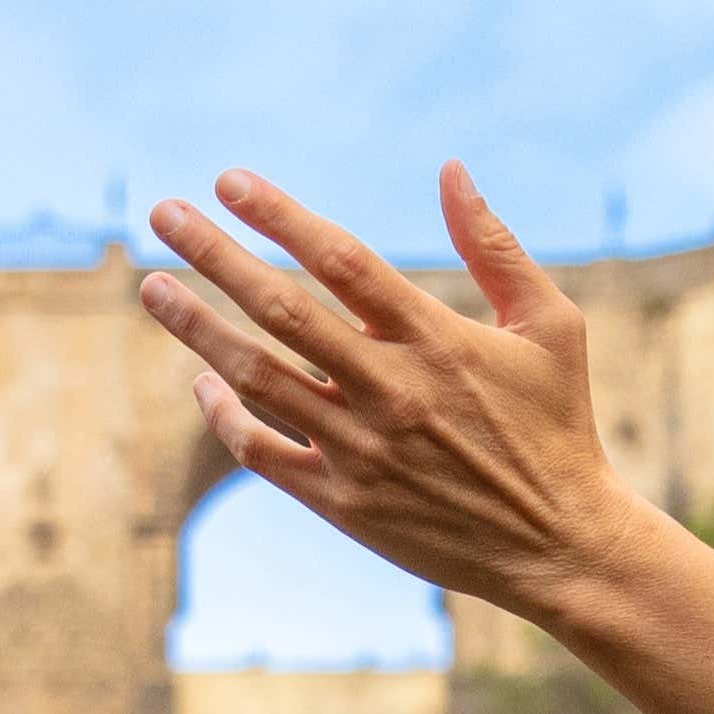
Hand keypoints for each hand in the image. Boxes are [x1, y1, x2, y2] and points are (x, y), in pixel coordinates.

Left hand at [133, 166, 652, 606]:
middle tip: (163, 214)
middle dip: (213, 255)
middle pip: (282, 308)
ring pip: (257, 376)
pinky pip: (262, 451)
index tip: (230, 183)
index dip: (279, 215)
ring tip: (153, 287)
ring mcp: (360, 449)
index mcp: (435, 338)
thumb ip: (495, 245)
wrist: (559, 545)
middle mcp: (389, 389)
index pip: (340, 259)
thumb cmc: (557, 425)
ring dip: (197, 328)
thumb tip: (451, 169)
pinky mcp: (343, 502)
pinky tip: (203, 379)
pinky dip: (224, 414)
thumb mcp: (550, 325)